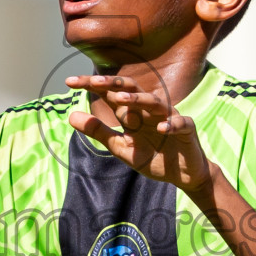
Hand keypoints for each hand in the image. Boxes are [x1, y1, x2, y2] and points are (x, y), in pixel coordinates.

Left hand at [66, 75, 213, 193]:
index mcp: (132, 112)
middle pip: (131, 89)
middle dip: (112, 83)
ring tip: (120, 98)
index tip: (69, 81)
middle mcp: (148, 110)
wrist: (181, 174)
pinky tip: (161, 128)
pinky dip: (171, 124)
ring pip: (154, 102)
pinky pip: (180, 123)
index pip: (110, 93)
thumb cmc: (152, 157)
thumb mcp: (121, 147)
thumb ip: (98, 131)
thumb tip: (70, 116)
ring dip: (138, 100)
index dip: (92, 85)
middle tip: (93, 81)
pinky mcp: (186, 129)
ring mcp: (168, 117)